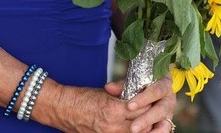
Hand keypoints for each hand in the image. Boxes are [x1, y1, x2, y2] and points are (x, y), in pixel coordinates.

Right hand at [52, 78, 174, 132]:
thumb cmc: (82, 97)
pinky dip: (134, 131)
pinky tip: (138, 127)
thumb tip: (139, 95)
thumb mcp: (105, 92)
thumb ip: (123, 95)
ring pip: (138, 132)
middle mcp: (114, 125)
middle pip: (143, 123)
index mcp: (114, 109)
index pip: (142, 108)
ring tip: (152, 122)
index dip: (151, 102)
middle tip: (158, 112)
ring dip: (145, 127)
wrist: (62, 109)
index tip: (155, 98)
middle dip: (152, 118)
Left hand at [105, 76, 176, 132]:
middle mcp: (169, 99)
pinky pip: (163, 129)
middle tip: (132, 128)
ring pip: (164, 123)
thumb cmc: (144, 81)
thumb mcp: (135, 79)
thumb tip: (109, 88)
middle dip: (146, 120)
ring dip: (152, 131)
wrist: (157, 84)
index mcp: (164, 84)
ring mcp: (169, 112)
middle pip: (160, 110)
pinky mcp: (167, 122)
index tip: (129, 107)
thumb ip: (122, 84)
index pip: (156, 91)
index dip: (143, 99)